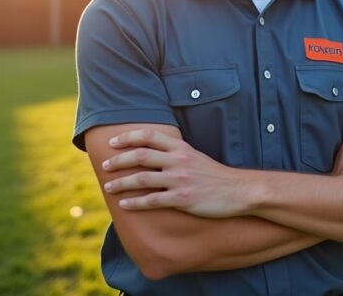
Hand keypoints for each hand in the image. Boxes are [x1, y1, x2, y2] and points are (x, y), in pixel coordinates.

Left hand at [101, 129, 254, 217]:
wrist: (238, 191)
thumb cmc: (215, 175)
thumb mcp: (195, 156)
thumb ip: (175, 152)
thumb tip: (153, 152)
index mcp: (181, 148)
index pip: (149, 136)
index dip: (128, 137)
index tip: (112, 142)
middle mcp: (179, 160)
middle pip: (140, 155)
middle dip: (118, 160)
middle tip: (105, 165)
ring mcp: (180, 180)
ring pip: (142, 178)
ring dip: (121, 183)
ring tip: (108, 187)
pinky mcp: (182, 199)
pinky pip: (152, 201)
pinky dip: (135, 203)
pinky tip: (124, 205)